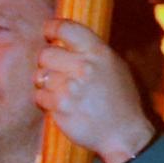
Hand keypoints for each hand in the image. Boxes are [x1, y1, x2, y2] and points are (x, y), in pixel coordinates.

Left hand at [34, 19, 158, 162]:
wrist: (124, 134)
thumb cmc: (120, 100)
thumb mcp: (115, 67)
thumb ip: (92, 52)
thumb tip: (65, 39)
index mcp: (98, 52)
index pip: (66, 28)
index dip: (51, 28)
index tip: (47, 32)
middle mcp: (84, 67)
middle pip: (45, 53)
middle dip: (46, 62)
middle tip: (55, 71)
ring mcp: (70, 87)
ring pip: (40, 76)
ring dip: (45, 83)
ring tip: (61, 92)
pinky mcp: (60, 107)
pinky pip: (39, 96)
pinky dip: (44, 100)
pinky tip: (59, 105)